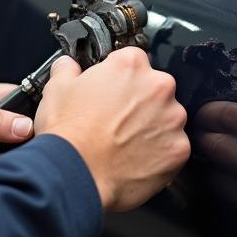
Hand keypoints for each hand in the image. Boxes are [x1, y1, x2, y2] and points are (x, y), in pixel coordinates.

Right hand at [34, 49, 189, 212]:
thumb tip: (69, 66)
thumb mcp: (57, 88)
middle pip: (155, 88)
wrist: (76, 175)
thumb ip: (68, 68)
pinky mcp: (179, 150)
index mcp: (131, 65)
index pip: (134, 61)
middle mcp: (157, 87)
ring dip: (153, 127)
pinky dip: (160, 153)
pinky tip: (137, 158)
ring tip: (126, 142)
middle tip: (118, 119)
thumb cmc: (70, 134)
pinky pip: (174, 147)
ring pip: (167, 118)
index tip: (113, 92)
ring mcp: (172, 119)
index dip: (121, 78)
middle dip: (140, 102)